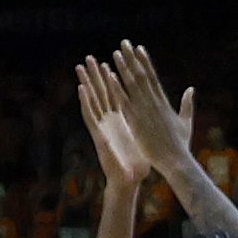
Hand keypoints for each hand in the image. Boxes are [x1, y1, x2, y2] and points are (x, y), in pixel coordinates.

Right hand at [75, 57, 149, 192]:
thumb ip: (147, 126)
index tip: (109, 62)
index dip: (112, 79)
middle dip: (95, 75)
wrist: (128, 180)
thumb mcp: (144, 139)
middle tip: (89, 57)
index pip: (116, 95)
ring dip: (86, 83)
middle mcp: (109, 120)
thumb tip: (158, 118)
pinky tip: (81, 88)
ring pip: (92, 100)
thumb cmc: (137, 162)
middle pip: (101, 93)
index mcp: (122, 120)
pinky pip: (90, 115)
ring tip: (80, 66)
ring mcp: (102, 126)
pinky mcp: (98, 134)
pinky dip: (85, 101)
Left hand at [107, 41, 197, 181]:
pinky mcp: (136, 120)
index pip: (153, 76)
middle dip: (132, 58)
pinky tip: (110, 75)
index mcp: (164, 102)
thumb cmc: (181, 144)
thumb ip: (187, 104)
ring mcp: (144, 111)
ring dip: (123, 68)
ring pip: (132, 84)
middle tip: (124, 43)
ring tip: (116, 53)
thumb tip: (191, 88)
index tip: (139, 48)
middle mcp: (153, 102)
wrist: (175, 160)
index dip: (145, 61)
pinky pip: (124, 101)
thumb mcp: (186, 121)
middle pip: (141, 75)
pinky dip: (117, 87)